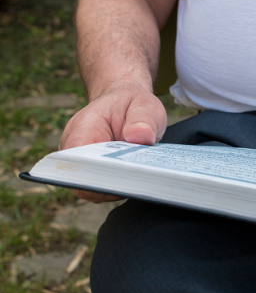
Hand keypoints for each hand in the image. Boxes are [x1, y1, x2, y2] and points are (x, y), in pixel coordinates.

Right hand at [59, 84, 166, 202]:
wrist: (124, 103)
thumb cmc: (132, 104)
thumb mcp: (145, 105)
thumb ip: (143, 120)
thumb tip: (140, 137)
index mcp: (83, 128)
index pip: (77, 161)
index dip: (96, 175)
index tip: (123, 179)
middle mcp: (74, 148)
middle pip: (83, 180)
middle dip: (110, 186)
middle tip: (139, 183)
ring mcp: (81, 162)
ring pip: (92, 188)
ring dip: (116, 188)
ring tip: (141, 182)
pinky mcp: (92, 172)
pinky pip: (101, 187)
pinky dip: (118, 187)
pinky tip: (137, 182)